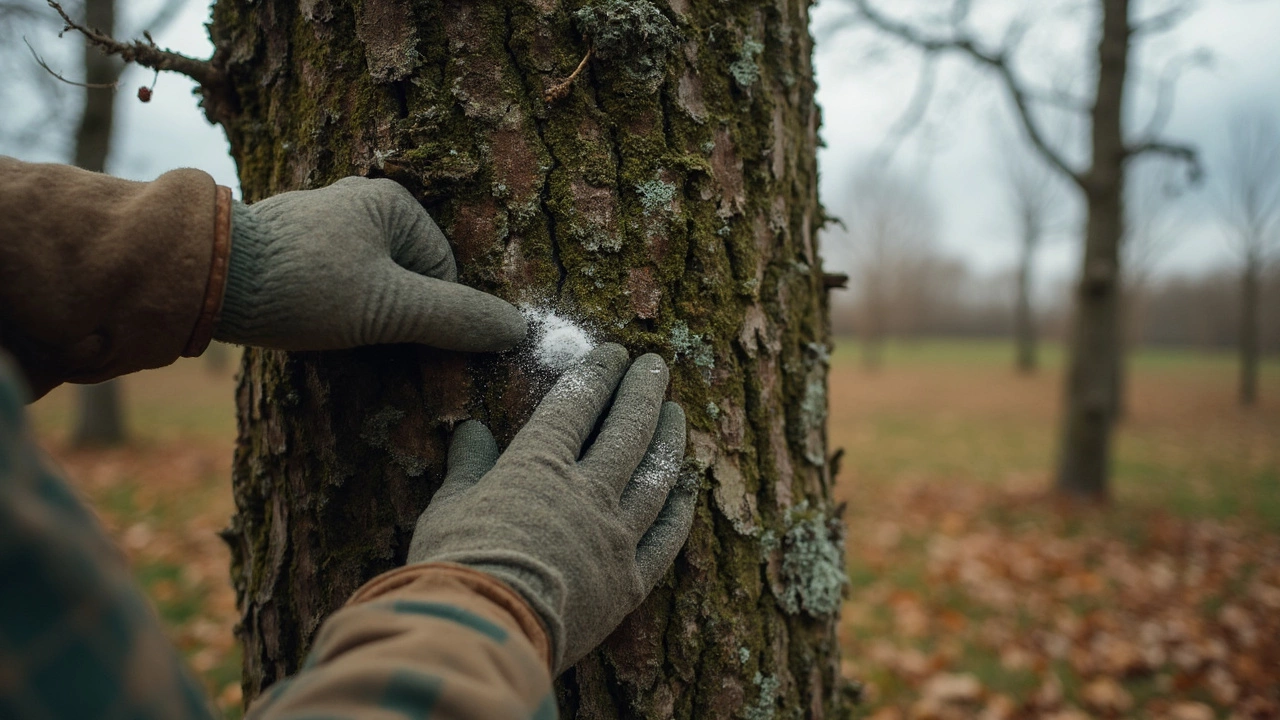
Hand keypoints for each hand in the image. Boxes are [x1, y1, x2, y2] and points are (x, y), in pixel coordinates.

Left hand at [214, 177, 526, 351]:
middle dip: (393, 317)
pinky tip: (307, 321)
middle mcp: (362, 204)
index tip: (390, 331)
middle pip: (410, 282)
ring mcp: (326, 226)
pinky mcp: (294, 251)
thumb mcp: (391, 307)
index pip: (445, 275)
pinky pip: (338, 289)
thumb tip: (519, 330)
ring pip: (373, 290)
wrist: (202, 277)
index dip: (426, 314)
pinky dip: (332, 312)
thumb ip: (458, 319)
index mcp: (394, 203)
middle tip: (358, 333)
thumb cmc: (302, 284)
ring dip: (360, 319)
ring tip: (326, 326)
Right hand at [407, 344, 694, 673]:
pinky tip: (688, 486)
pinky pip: (667, 536)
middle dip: (644, 391)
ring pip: (656, 474)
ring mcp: (615, 535)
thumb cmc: (452, 566)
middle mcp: (587, 491)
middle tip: (655, 366)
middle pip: (628, 428)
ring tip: (678, 413)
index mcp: (539, 464)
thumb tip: (471, 431)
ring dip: (670, 438)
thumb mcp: (448, 507)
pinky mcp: (630, 581)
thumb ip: (468, 466)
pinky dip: (681, 507)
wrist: (481, 633)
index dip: (598, 373)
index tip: (614, 353)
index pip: (577, 403)